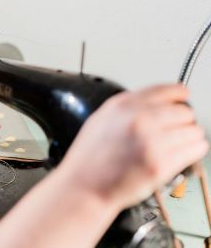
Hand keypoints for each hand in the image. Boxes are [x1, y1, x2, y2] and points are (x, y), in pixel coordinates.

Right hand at [61, 84, 208, 207]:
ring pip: (193, 130)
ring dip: (189, 137)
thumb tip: (156, 103)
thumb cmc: (88, 158)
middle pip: (184, 111)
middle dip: (183, 120)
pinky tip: (181, 154)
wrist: (83, 186)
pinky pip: (195, 150)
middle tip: (175, 129)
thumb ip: (128, 108)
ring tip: (177, 144)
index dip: (179, 95)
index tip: (183, 99)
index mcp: (123, 105)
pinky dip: (193, 151)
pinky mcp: (160, 164)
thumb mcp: (101, 120)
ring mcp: (151, 142)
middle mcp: (139, 119)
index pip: (168, 90)